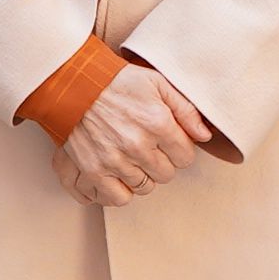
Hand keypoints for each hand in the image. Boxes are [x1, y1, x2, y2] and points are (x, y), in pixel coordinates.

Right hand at [55, 62, 229, 207]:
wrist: (73, 84)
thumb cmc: (116, 81)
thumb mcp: (157, 83)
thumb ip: (186, 109)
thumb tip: (205, 135)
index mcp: (158, 122)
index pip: (186, 157)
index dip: (179, 148)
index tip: (167, 140)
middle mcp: (138, 145)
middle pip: (167, 174)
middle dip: (162, 162)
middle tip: (148, 147)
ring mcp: (115, 160)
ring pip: (145, 187)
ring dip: (141, 175)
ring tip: (131, 156)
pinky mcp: (94, 170)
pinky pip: (118, 198)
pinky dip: (121, 190)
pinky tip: (119, 174)